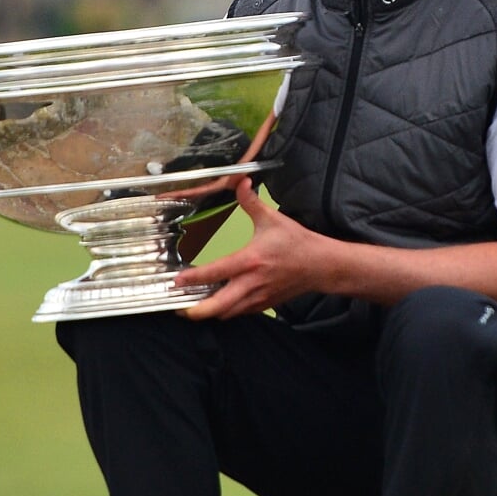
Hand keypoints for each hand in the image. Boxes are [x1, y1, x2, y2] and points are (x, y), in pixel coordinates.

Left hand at [178, 179, 331, 319]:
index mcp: (250, 260)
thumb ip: (251, 202)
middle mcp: (252, 283)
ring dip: (209, 312)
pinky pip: (239, 313)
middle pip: (218, 306)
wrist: (320, 265)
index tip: (176, 281)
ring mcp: (258, 297)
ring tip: (191, 306)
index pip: (216, 272)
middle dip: (196, 311)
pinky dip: (226, 311)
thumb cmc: (296, 243)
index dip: (193, 279)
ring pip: (227, 313)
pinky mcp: (263, 305)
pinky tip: (216, 303)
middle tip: (177, 307)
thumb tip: (241, 181)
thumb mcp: (272, 219)